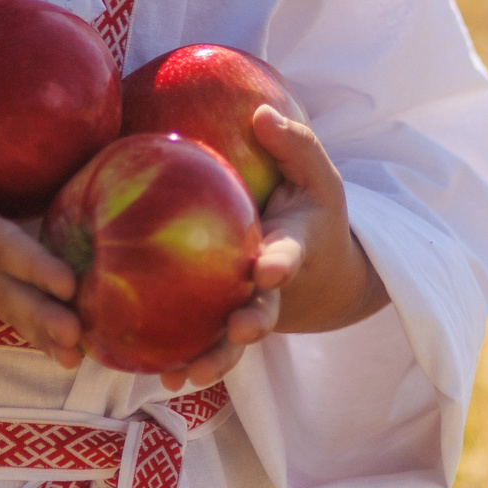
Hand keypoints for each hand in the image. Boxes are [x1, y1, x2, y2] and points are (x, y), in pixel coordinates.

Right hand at [0, 80, 86, 364]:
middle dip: (44, 316)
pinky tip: (70, 356)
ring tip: (79, 357)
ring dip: (45, 334)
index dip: (31, 263)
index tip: (65, 280)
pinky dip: (37, 336)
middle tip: (79, 336)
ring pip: (12, 313)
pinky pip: (9, 317)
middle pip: (10, 294)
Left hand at [158, 105, 389, 390]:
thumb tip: (260, 112)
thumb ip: (295, 145)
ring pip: (234, 341)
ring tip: (190, 374)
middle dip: (254, 321)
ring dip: (217, 358)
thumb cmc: (311, 214)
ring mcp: (251, 311)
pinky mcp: (228, 325)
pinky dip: (190, 362)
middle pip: (264, 309)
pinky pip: (208, 345)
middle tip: (242, 330)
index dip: (281, 263)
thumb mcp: (318, 177)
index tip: (269, 269)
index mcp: (292, 248)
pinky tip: (164, 375)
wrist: (322, 272)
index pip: (289, 254)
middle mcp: (271, 289)